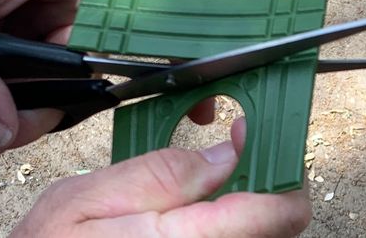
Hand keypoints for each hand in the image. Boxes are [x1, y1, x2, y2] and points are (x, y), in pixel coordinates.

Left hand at [0, 0, 213, 161]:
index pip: (155, 6)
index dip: (183, 55)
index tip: (192, 104)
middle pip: (103, 62)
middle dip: (60, 109)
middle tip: (10, 135)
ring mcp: (50, 13)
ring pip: (65, 80)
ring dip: (22, 113)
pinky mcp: (25, 30)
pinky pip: (32, 77)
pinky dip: (3, 103)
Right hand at [12, 120, 310, 236]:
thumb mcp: (85, 196)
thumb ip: (157, 176)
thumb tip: (224, 156)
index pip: (276, 214)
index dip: (280, 169)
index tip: (252, 138)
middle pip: (277, 229)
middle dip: (262, 182)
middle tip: (229, 151)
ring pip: (256, 237)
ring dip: (245, 203)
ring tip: (206, 178)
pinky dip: (226, 220)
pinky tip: (192, 206)